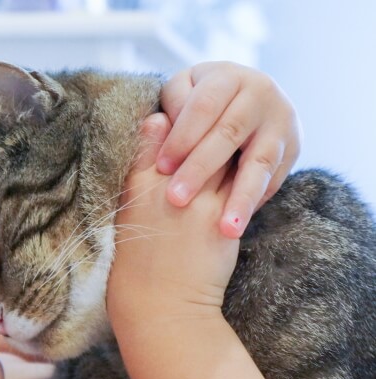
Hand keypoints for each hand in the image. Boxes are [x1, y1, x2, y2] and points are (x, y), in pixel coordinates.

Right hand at [107, 113, 239, 325]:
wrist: (158, 305)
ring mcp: (197, 203)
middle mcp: (165, 187)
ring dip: (229, 144)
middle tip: (216, 118)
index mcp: (135, 183)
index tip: (179, 115)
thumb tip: (155, 120)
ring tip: (234, 140)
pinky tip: (246, 169)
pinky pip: (240, 183)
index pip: (157, 130)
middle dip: (206, 125)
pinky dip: (244, 171)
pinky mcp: (222, 219)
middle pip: (195, 137)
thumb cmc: (137, 258)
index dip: (173, 118)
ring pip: (222, 155)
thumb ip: (141, 162)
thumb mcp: (127, 207)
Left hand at [157, 61, 300, 237]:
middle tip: (176, 200)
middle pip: (228, 133)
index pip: (202, 107)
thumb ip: (170, 108)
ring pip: (259, 162)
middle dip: (201, 169)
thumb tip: (157, 126)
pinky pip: (274, 180)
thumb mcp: (181, 93)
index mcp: (228, 77)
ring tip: (226, 229)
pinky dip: (253, 204)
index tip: (161, 167)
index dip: (181, 137)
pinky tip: (236, 228)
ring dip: (241, 198)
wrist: (246, 98)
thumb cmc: (199, 100)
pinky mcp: (293, 147)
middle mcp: (261, 93)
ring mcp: (282, 121)